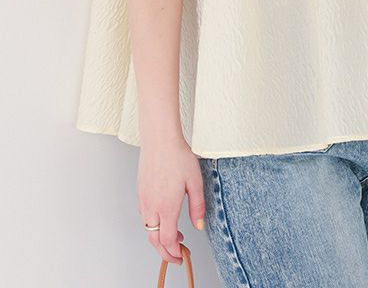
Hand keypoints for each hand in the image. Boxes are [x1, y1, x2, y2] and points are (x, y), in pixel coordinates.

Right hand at [137, 137, 205, 264]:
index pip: (167, 240)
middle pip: (154, 240)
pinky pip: (145, 217)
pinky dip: (154, 226)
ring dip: (160, 239)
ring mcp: (143, 200)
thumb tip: (198, 226)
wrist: (160, 140)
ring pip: (148, 229)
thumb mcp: (195, 182)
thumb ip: (197, 206)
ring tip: (175, 237)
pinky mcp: (140, 193)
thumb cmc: (178, 157)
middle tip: (177, 256)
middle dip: (165, 253)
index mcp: (166, 207)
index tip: (182, 256)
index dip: (174, 253)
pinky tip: (165, 219)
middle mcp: (151, 207)